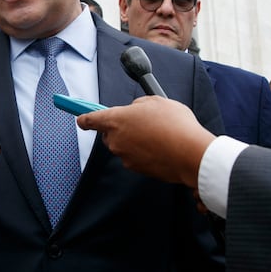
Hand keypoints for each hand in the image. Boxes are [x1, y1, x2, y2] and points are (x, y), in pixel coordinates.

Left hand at [76, 96, 214, 188]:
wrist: (190, 154)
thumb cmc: (175, 125)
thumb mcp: (156, 102)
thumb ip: (139, 104)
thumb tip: (136, 110)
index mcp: (116, 120)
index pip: (90, 119)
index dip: (84, 118)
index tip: (80, 118)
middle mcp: (116, 140)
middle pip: (109, 135)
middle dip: (120, 129)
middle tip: (140, 123)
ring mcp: (126, 157)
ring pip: (124, 146)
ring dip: (135, 141)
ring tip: (158, 135)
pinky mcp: (137, 169)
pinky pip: (136, 158)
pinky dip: (145, 153)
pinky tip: (162, 147)